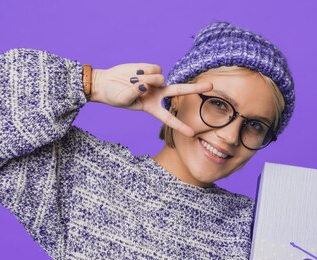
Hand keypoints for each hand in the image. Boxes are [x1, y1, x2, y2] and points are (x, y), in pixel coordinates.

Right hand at [90, 64, 212, 136]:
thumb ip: (135, 93)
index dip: (180, 126)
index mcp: (152, 107)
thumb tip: (146, 84)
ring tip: (133, 81)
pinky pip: (154, 68)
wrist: (105, 83)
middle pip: (180, 91)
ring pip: (159, 78)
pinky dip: (144, 70)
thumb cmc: (114, 96)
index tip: (192, 134)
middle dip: (195, 89)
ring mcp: (155, 81)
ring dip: (146, 79)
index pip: (168, 118)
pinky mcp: (151, 69)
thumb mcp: (123, 99)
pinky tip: (136, 73)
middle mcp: (157, 94)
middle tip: (211, 86)